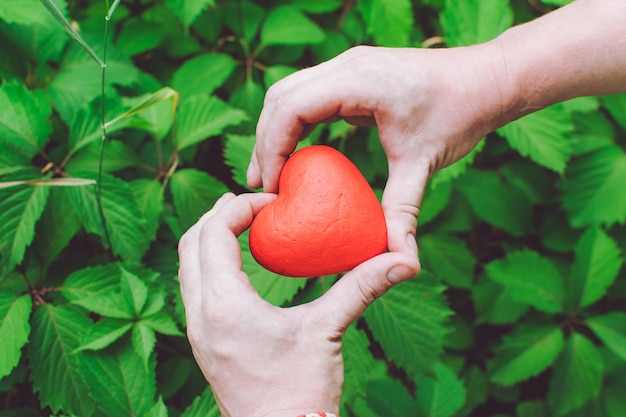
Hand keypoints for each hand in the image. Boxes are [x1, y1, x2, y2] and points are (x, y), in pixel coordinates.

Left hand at [178, 192, 419, 416]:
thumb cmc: (301, 392)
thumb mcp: (329, 331)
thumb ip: (362, 287)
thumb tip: (405, 261)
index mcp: (224, 305)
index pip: (214, 232)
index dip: (240, 207)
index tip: (274, 204)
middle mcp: (200, 315)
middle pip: (191, 243)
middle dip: (219, 215)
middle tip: (254, 206)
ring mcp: (197, 332)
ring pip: (187, 267)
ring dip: (209, 239)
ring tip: (244, 227)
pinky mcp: (203, 344)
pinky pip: (194, 289)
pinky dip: (210, 265)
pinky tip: (241, 268)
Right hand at [247, 44, 512, 255]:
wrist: (485, 80)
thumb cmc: (459, 115)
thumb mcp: (424, 164)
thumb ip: (404, 212)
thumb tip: (401, 262)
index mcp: (359, 80)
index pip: (291, 107)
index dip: (271, 147)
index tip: (272, 188)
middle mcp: (347, 64)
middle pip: (280, 96)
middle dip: (263, 141)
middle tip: (261, 186)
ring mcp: (348, 64)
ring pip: (289, 90)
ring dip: (275, 130)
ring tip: (270, 173)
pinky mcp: (353, 72)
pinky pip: (308, 93)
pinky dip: (294, 122)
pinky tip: (298, 154)